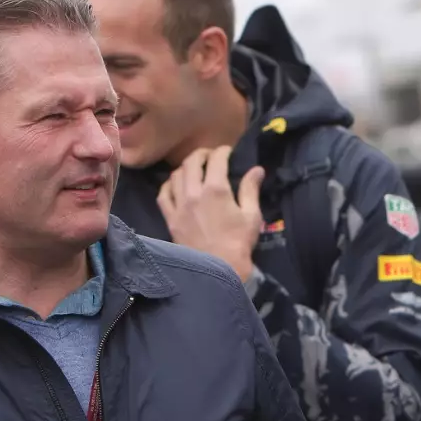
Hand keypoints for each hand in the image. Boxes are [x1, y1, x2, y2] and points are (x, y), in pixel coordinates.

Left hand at [157, 145, 264, 281]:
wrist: (218, 269)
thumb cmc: (238, 242)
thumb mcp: (252, 215)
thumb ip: (251, 189)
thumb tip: (257, 169)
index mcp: (216, 189)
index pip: (216, 159)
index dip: (223, 151)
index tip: (228, 151)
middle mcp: (194, 192)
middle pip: (192, 162)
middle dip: (202, 154)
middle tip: (210, 156)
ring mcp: (179, 205)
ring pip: (176, 175)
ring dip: (186, 167)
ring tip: (194, 169)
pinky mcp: (170, 218)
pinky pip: (163, 194)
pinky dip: (169, 185)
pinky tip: (176, 186)